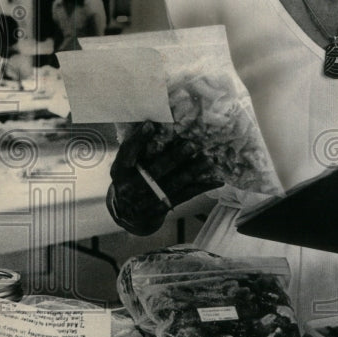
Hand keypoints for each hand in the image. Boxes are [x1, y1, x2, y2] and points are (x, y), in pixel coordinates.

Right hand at [107, 121, 222, 235]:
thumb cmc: (129, 179)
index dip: (138, 139)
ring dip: (193, 171)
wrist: (128, 214)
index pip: (128, 152)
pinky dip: (202, 187)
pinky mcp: (165, 207)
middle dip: (174, 157)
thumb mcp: (124, 166)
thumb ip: (135, 149)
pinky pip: (186, 195)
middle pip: (156, 170)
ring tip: (209, 160)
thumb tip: (154, 122)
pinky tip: (217, 180)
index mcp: (120, 171)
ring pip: (175, 184)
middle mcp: (132, 186)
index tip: (150, 125)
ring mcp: (149, 199)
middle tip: (191, 145)